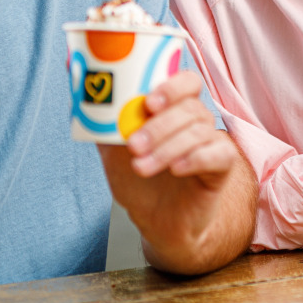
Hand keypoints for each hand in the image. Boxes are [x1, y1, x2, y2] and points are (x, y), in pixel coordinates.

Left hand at [99, 71, 245, 265]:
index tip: (148, 103)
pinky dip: (196, 158)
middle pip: (190, 107)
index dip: (171, 87)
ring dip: (166, 148)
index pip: (185, 81)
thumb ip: (102, 121)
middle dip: (158, 126)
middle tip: (134, 145)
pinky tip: (176, 170)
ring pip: (199, 131)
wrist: (156, 221)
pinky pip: (220, 153)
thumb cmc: (138, 179)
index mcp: (174, 108)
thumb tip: (80, 89)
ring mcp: (212, 142)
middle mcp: (197, 120)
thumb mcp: (112, 149)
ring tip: (142, 167)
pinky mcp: (222, 166)